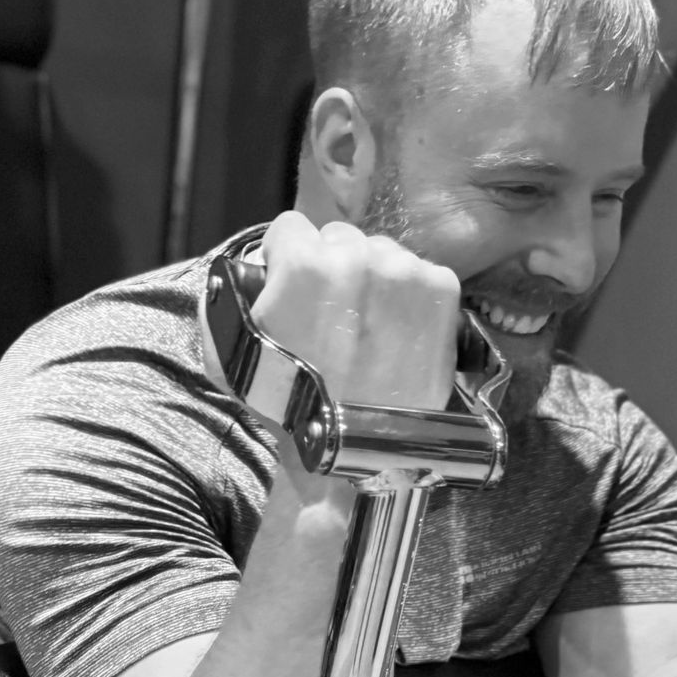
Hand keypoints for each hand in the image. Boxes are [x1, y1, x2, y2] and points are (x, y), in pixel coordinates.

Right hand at [253, 209, 458, 411]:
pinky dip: (408, 295)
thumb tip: (251, 266)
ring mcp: (406, 272)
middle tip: (331, 311)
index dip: (286, 256)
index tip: (293, 282)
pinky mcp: (442, 290)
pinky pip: (419, 272)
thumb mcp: (234, 347)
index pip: (292, 226)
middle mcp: (359, 257)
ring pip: (383, 252)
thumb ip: (234, 292)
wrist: (349, 450)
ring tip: (366, 324)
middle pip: (340, 237)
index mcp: (305, 261)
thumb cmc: (288, 406)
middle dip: (332, 266)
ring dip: (372, 278)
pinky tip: (395, 330)